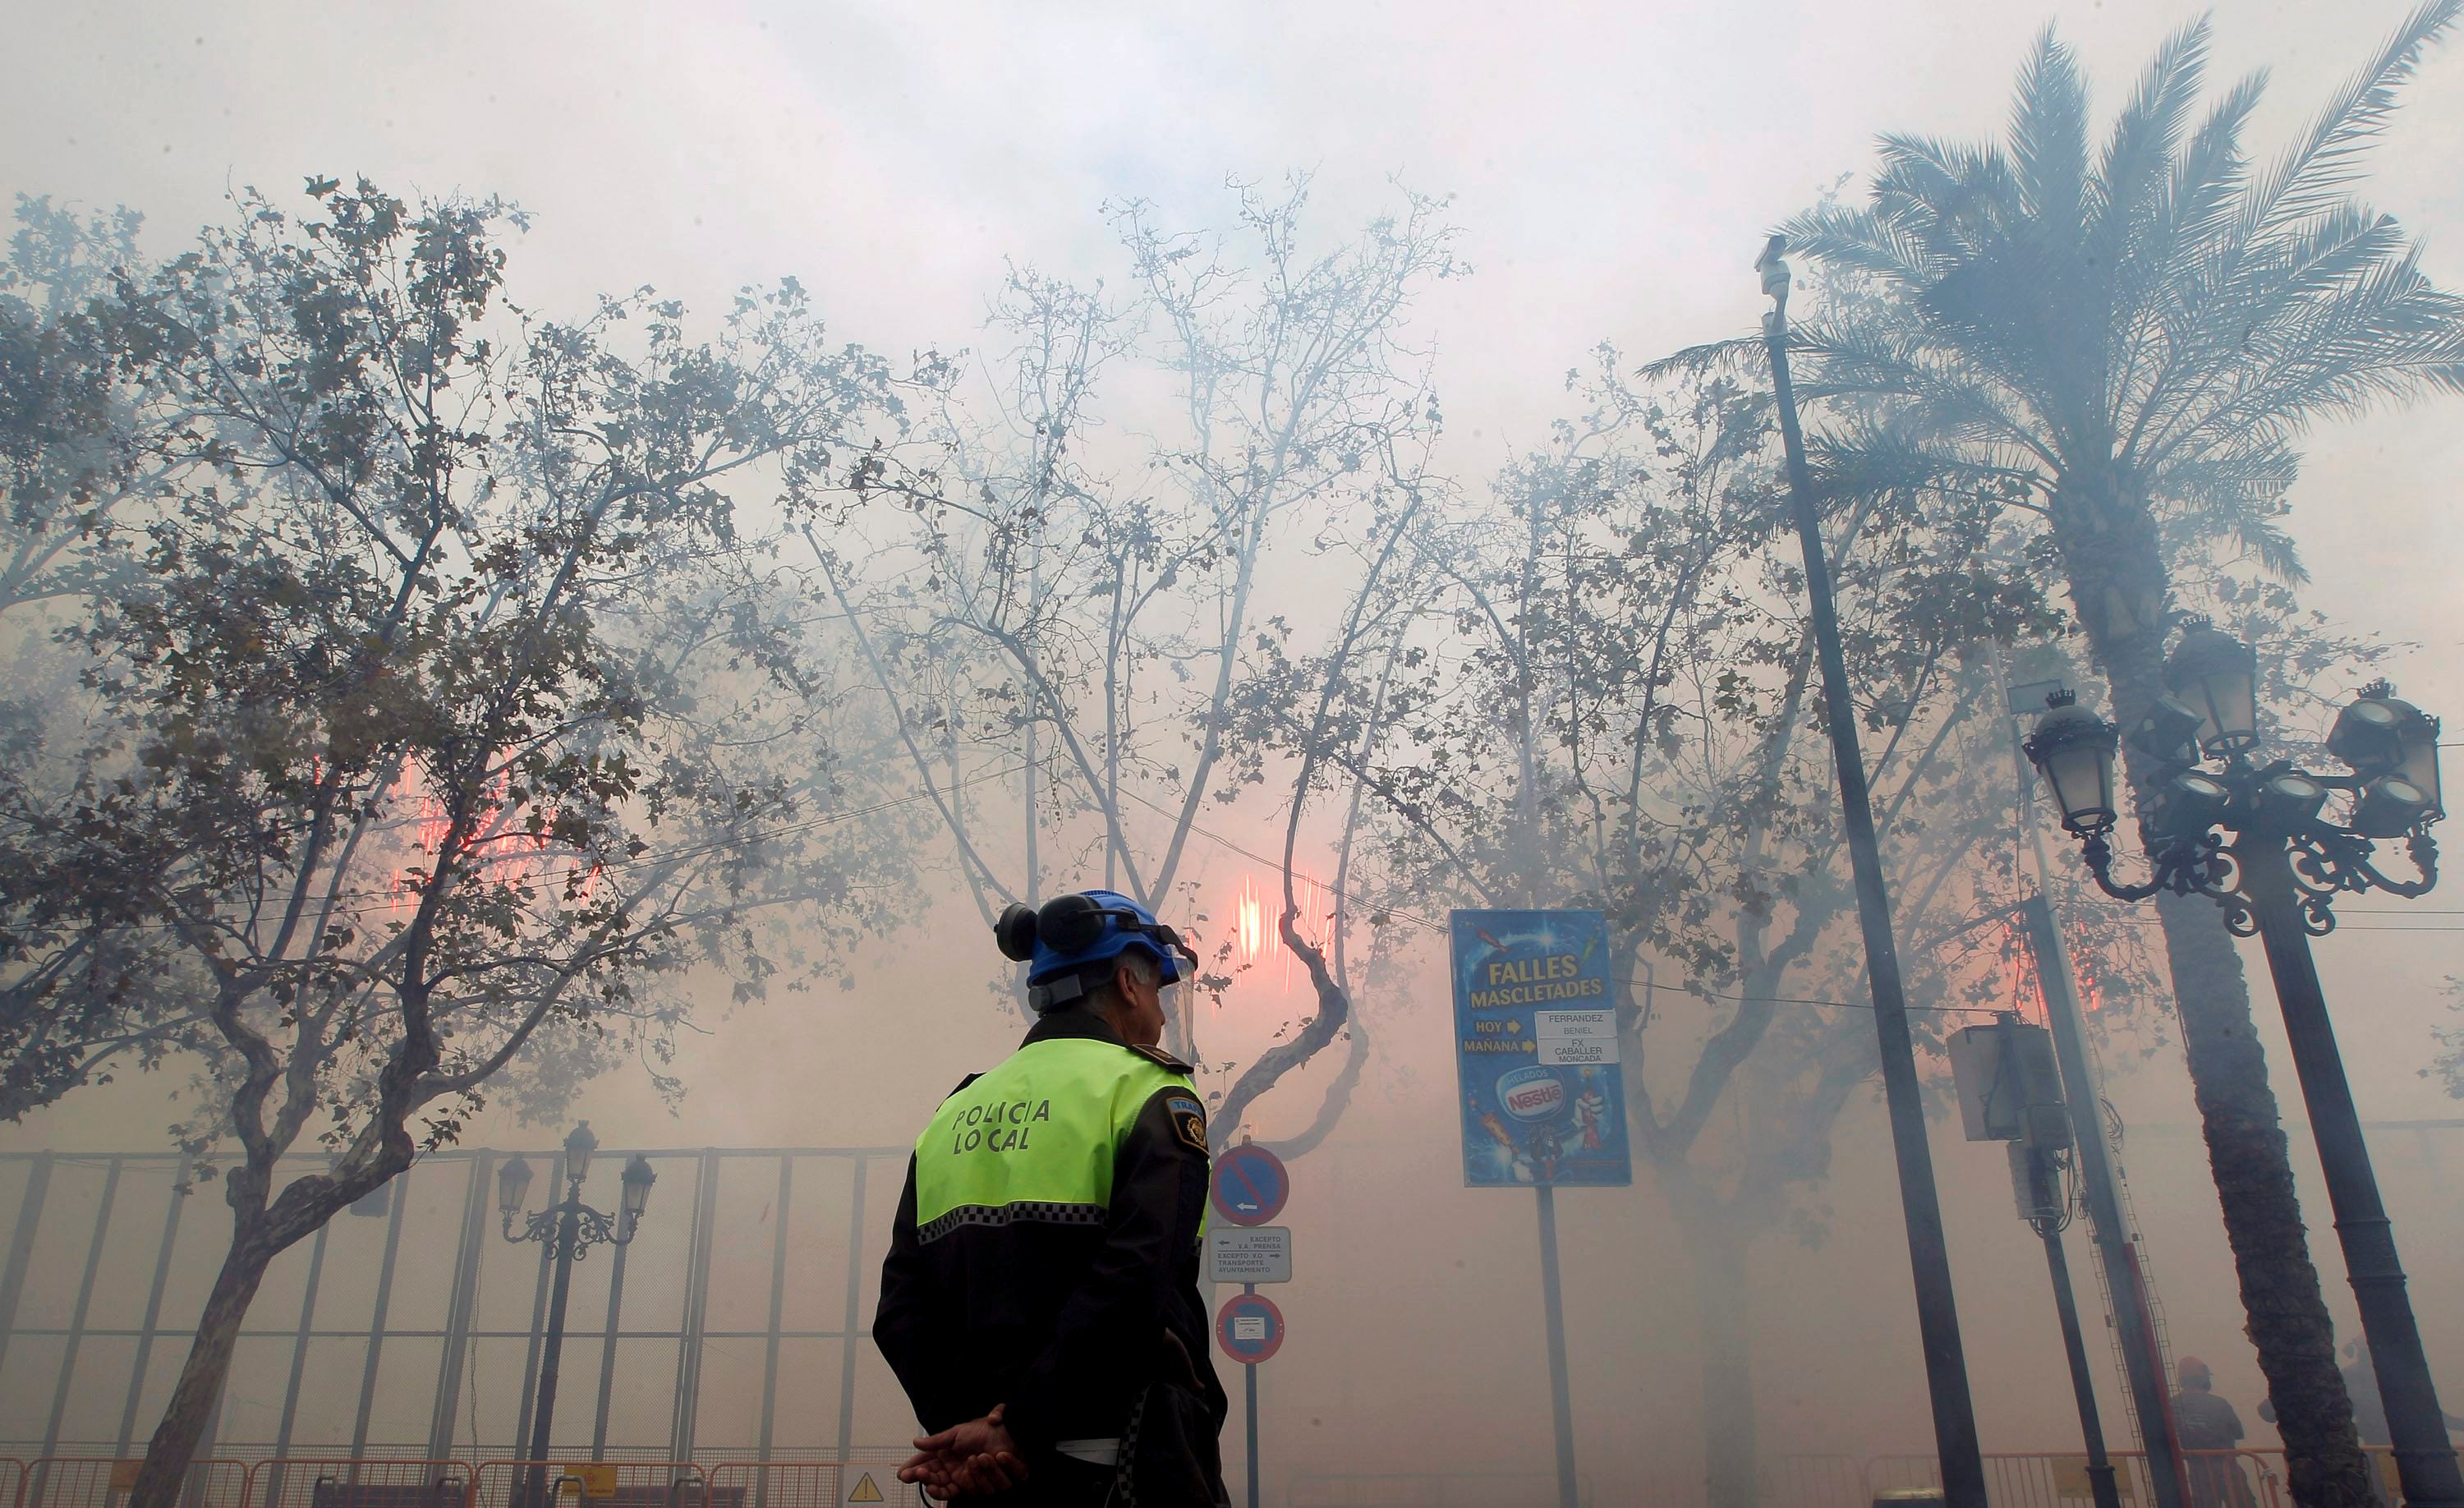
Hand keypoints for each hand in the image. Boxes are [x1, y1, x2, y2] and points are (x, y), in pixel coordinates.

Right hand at [897, 1404, 1027, 1499]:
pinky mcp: (988, 1483)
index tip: (903, 1474)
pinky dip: (986, 1475)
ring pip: (962, 1489)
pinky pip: (984, 1488)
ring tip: (975, 1458)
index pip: (927, 1472)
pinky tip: (987, 1461)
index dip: (916, 1474)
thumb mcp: (956, 1433)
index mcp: (946, 1463)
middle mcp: (956, 1475)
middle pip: (937, 1486)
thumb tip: (915, 1442)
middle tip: (921, 1473)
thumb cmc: (981, 1431)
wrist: (1006, 1430)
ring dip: (971, 1474)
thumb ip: (936, 1441)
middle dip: (927, 1480)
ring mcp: (972, 1480)